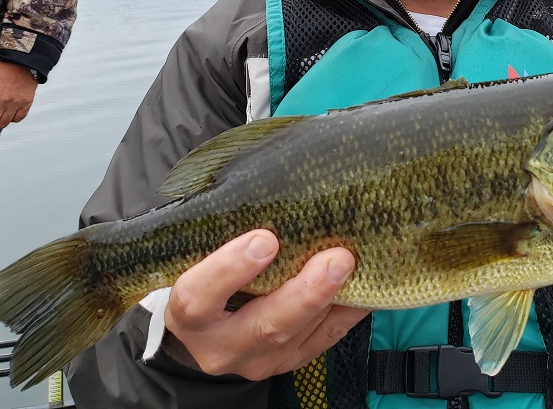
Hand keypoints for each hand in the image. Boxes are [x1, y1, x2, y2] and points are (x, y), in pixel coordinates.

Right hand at [165, 229, 368, 379]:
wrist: (207, 332)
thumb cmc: (207, 278)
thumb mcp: (200, 260)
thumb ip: (226, 235)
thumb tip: (276, 188)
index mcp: (187, 314)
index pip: (200, 295)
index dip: (230, 269)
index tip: (265, 238)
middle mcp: (220, 345)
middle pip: (264, 325)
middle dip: (305, 292)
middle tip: (337, 259)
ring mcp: (256, 360)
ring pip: (298, 335)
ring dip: (332, 300)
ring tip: (356, 267)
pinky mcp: (289, 363)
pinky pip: (324, 340)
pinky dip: (347, 312)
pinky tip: (365, 286)